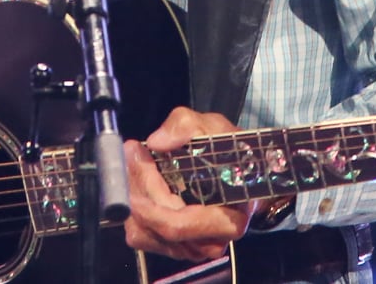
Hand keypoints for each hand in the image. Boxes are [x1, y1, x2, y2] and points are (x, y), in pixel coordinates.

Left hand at [123, 106, 279, 261]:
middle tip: (133, 153)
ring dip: (133, 196)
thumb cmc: (231, 157)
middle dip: (138, 187)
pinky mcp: (173, 247)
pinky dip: (133, 208)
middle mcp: (208, 243)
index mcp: (227, 221)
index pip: (176, 223)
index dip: (150, 191)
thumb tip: (157, 142)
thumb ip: (186, 127)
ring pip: (143, 233)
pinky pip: (141, 235)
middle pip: (154, 226)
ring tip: (136, 163)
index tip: (139, 157)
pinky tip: (139, 182)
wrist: (242, 176)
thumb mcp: (215, 129)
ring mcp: (189, 249)